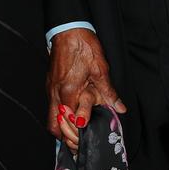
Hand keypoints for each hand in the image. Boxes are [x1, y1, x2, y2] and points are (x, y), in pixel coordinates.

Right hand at [47, 28, 125, 150]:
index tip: (86, 138)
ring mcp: (50, 88)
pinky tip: (69, 112)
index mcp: (69, 91)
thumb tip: (119, 107)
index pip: (69, 122)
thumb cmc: (83, 46)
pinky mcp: (50, 83)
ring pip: (50, 117)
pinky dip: (58, 113)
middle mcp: (56, 92)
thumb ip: (108, 92)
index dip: (77, 133)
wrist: (69, 29)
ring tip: (75, 129)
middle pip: (53, 125)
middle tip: (78, 139)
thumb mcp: (100, 69)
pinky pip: (51, 105)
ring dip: (61, 126)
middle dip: (65, 136)